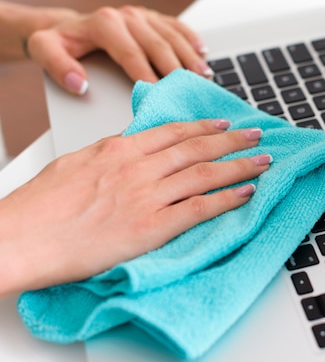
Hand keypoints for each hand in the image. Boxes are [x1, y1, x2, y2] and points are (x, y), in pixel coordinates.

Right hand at [0, 119, 270, 295]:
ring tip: (263, 160)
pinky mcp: (151, 228)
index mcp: (119, 149)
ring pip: (205, 173)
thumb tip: (132, 148)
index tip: (224, 124)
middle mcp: (139, 168)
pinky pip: (199, 208)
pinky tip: (247, 193)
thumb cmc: (41, 206)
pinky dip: (227, 199)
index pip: (173, 132)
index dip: (204, 127)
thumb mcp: (77, 164)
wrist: (22, 237)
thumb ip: (111, 154)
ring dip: (240, 165)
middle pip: (197, 148)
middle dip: (232, 140)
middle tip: (256, 135)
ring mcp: (147, 197)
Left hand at [26, 5, 211, 94]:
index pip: (131, 54)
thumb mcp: (45, 50)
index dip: (147, 75)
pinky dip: (191, 39)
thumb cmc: (61, 42)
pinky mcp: (153, 17)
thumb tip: (80, 84)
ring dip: (190, 56)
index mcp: (105, 23)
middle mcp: (126, 16)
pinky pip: (177, 26)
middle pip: (158, 46)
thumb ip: (58, 66)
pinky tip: (204, 53)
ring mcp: (142, 15)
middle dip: (176, 69)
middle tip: (191, 90)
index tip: (160, 94)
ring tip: (204, 76)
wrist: (68, 25)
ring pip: (171, 36)